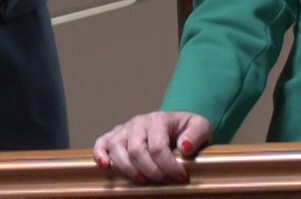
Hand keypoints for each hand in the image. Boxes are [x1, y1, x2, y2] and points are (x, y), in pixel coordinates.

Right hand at [92, 111, 212, 184]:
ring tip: (143, 181)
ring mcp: (124, 129)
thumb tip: (184, 148)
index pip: (158, 147)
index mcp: (158, 119)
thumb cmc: (186, 129)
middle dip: (152, 171)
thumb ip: (196, 134)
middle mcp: (138, 122)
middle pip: (137, 151)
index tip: (181, 177)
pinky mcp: (114, 136)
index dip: (169, 166)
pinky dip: (100, 155)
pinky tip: (105, 167)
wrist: (175, 125)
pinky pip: (101, 143)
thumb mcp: (200, 127)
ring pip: (117, 150)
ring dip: (129, 170)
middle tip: (165, 181)